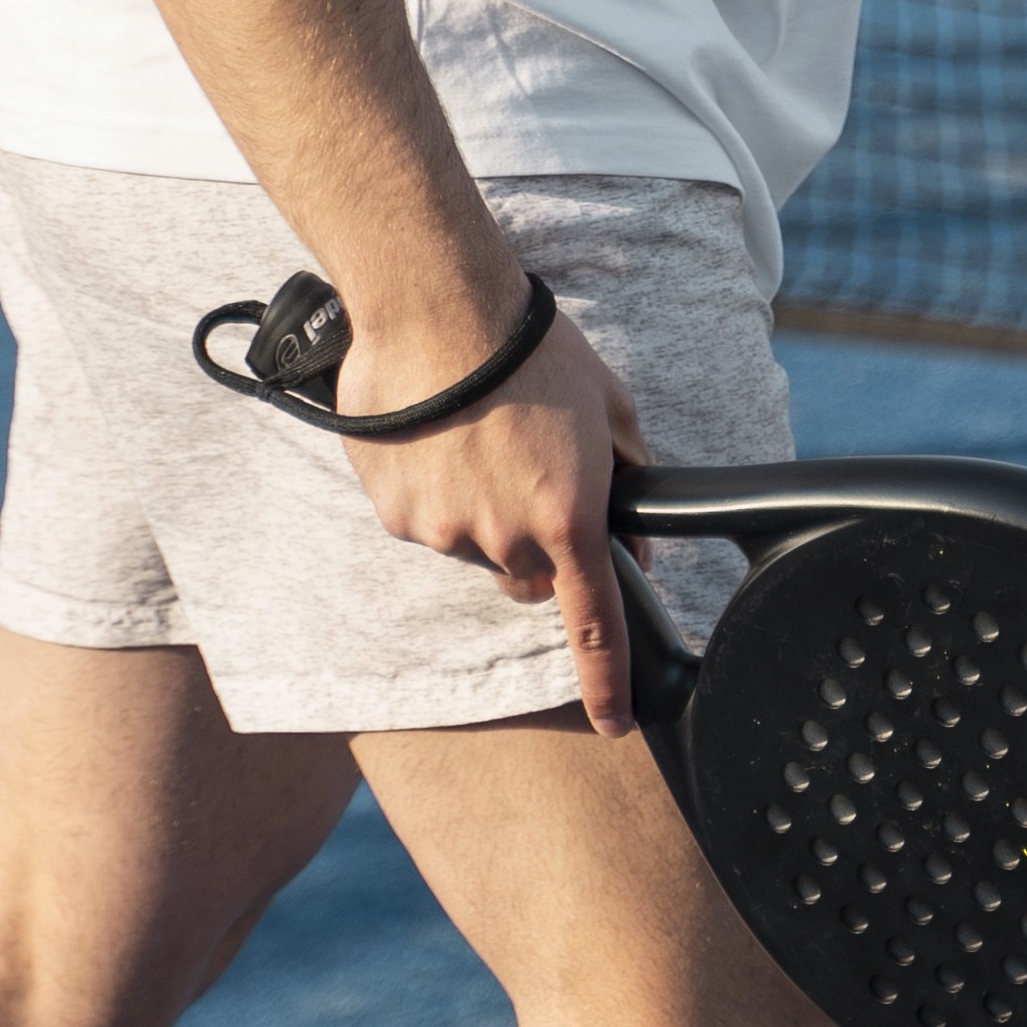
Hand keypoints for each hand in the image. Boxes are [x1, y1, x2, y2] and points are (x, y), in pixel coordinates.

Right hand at [339, 285, 647, 734]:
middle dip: (533, 544)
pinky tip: (436, 435)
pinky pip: (422, 520)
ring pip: (471, 547)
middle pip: (526, 577)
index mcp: (569, 518)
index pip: (595, 625)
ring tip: (477, 434)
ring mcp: (443, 532)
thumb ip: (627, 474)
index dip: (608, 680)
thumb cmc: (531, 347)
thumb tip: (632, 528)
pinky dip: (431, 490)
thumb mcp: (609, 405)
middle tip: (528, 473)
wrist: (436, 306)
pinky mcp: (393, 513)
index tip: (616, 721)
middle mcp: (505, 538)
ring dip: (480, 510)